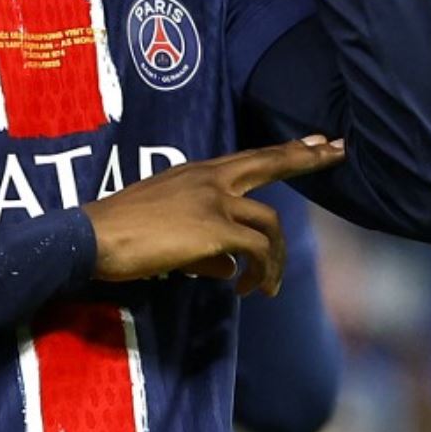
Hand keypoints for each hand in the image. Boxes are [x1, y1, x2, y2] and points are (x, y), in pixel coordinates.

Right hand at [80, 136, 344, 295]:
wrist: (92, 237)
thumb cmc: (119, 235)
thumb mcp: (166, 232)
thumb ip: (204, 248)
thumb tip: (229, 271)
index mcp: (197, 173)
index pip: (250, 156)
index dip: (287, 150)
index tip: (315, 141)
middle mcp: (211, 179)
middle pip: (270, 162)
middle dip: (308, 157)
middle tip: (339, 150)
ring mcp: (215, 200)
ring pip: (270, 225)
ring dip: (276, 261)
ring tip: (267, 289)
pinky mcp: (214, 229)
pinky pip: (256, 251)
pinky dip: (259, 273)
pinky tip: (247, 290)